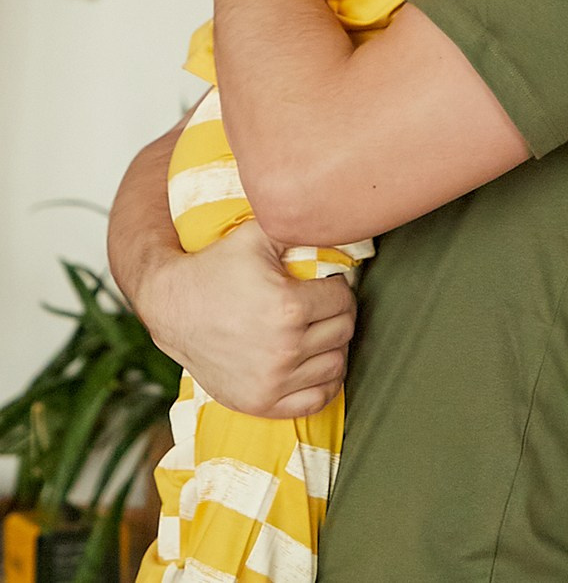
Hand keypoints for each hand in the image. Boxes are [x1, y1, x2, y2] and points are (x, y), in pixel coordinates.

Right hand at [142, 220, 355, 418]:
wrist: (172, 308)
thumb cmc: (216, 268)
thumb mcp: (256, 235)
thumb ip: (296, 225)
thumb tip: (330, 215)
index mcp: (288, 308)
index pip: (342, 298)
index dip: (337, 286)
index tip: (325, 283)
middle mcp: (284, 349)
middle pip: (343, 331)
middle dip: (337, 313)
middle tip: (322, 305)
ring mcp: (273, 381)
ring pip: (336, 365)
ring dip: (333, 345)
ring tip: (317, 330)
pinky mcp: (262, 403)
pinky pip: (317, 400)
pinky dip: (323, 382)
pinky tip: (313, 362)